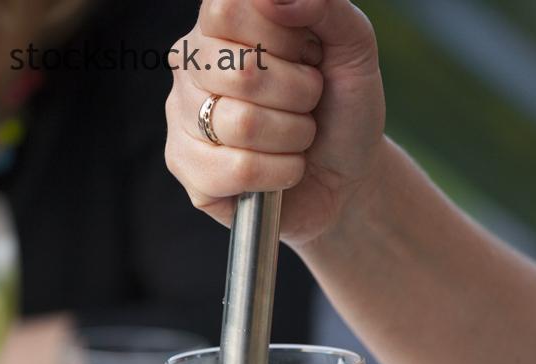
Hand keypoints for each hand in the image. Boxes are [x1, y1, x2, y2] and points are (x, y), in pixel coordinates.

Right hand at [164, 0, 384, 247]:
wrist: (347, 176)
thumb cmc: (342, 108)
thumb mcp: (352, 45)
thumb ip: (324, 4)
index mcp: (220, 26)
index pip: (227, 10)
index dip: (283, 38)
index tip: (308, 56)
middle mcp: (192, 68)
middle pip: (241, 71)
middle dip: (298, 93)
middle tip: (309, 103)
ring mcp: (183, 121)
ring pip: (242, 124)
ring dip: (294, 136)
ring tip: (299, 139)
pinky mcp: (190, 173)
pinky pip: (239, 171)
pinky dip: (280, 173)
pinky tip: (283, 170)